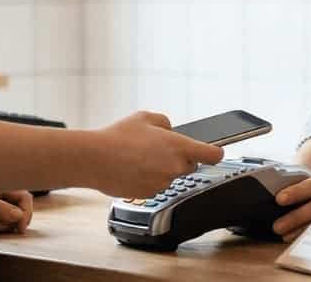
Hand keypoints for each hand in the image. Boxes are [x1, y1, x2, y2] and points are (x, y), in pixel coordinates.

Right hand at [88, 111, 224, 198]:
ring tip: (139, 157)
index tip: (215, 151)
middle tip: (157, 149)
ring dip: (161, 169)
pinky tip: (133, 169)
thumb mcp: (144, 117)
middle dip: (178, 158)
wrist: (95, 159)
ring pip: (170, 176)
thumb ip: (165, 122)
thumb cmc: (118, 136)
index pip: (212, 154)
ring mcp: (162, 183)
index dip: (215, 152)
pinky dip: (148, 179)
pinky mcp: (149, 194)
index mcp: (178, 146)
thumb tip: (170, 130)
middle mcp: (174, 167)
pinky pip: (155, 186)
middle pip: (189, 165)